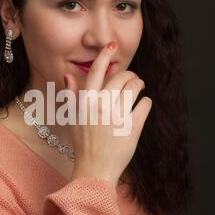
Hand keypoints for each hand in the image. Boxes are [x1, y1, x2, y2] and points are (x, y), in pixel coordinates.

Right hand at [65, 42, 151, 186]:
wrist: (94, 169)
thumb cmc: (83, 144)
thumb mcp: (74, 118)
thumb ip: (72, 96)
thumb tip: (67, 75)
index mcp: (86, 102)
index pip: (97, 71)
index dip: (105, 55)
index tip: (112, 45)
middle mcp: (101, 106)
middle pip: (121, 77)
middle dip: (130, 74)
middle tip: (134, 78)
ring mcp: (117, 116)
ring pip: (134, 88)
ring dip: (139, 84)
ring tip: (140, 87)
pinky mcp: (132, 127)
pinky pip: (144, 105)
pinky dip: (146, 102)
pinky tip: (144, 104)